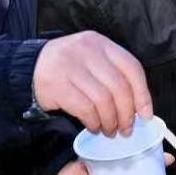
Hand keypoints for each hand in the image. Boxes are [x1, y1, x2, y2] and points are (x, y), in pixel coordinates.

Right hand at [33, 31, 152, 135]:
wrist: (30, 68)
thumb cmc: (68, 69)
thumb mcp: (92, 61)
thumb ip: (114, 77)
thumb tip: (140, 108)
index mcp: (101, 44)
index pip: (131, 68)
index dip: (142, 94)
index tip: (146, 115)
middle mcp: (87, 51)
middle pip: (119, 86)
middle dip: (127, 114)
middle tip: (126, 129)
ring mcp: (70, 66)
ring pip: (103, 99)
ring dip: (110, 121)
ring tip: (109, 130)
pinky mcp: (57, 84)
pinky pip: (85, 108)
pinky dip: (93, 122)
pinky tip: (93, 127)